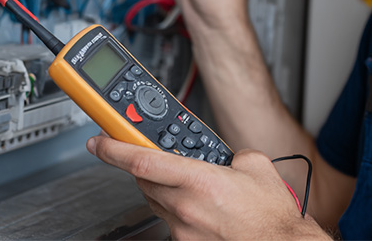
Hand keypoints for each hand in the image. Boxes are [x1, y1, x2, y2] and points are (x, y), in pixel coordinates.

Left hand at [87, 134, 327, 238]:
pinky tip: (204, 208)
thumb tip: (224, 155)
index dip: (114, 148)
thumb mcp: (256, 166)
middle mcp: (185, 207)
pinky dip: (181, 210)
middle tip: (156, 155)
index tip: (99, 141)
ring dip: (166, 188)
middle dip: (146, 165)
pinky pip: (173, 222)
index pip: (141, 160)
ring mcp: (183, 230)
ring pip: (158, 201)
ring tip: (193, 183)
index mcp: (198, 181)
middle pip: (145, 180)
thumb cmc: (272, 216)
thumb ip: (231, 153)